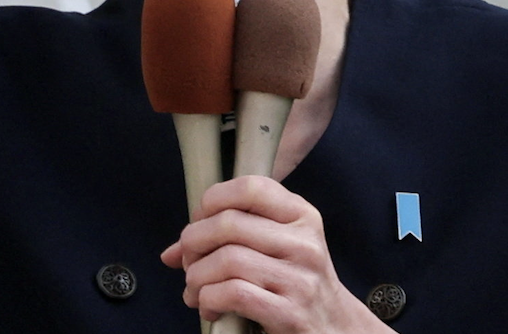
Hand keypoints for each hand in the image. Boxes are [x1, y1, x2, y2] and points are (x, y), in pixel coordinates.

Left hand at [161, 176, 390, 333]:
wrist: (336, 330)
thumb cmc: (296, 284)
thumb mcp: (278, 247)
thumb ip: (231, 238)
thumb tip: (171, 252)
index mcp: (301, 216)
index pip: (250, 188)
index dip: (213, 200)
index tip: (199, 220)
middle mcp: (303, 243)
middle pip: (229, 224)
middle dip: (194, 242)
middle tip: (188, 260)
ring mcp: (299, 279)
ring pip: (227, 259)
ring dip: (196, 276)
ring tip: (194, 288)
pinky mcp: (290, 314)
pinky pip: (233, 293)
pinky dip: (209, 299)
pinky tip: (210, 306)